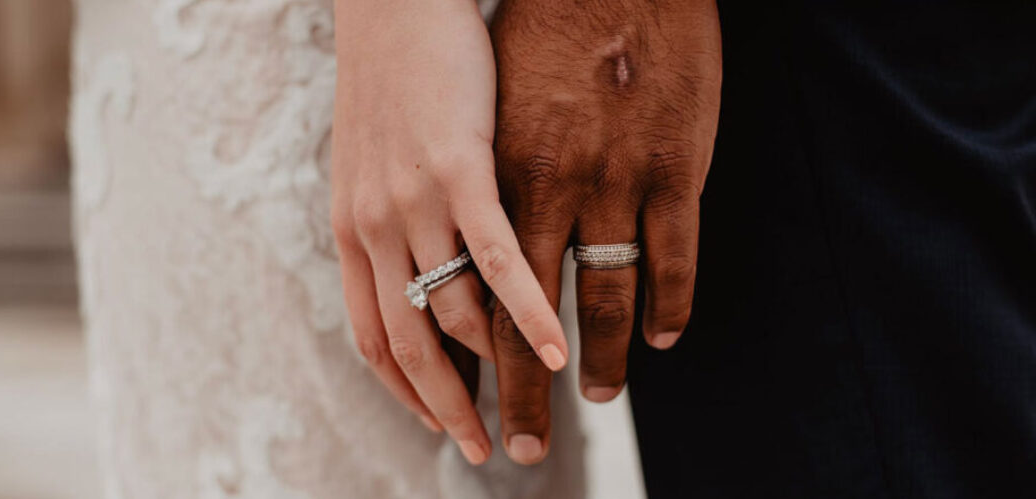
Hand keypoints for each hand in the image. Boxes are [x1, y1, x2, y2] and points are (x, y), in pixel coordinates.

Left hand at [330, 0, 568, 464]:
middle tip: (484, 450)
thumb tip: (418, 273)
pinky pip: (496, 258)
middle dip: (448, 408)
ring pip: (455, 310)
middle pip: (409, 344)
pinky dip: (528, 311)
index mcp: (353, 230)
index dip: (406, 392)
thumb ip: (391, 226)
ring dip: (500, 369)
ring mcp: (413, 200)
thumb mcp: (374, 164)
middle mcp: (374, 226)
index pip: (372, 336)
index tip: (441, 424)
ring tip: (541, 405)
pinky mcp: (458, 168)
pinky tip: (559, 346)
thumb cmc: (397, 79)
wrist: (397, 4)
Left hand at [488, 0, 721, 463]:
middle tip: (518, 449)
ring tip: (593, 399)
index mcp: (469, 180)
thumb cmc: (528, 29)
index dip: (449, 369)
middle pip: (512, 320)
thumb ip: (458, 182)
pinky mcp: (669, 166)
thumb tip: (444, 244)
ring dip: (594, 360)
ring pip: (595, 299)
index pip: (448, 301)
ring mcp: (603, 181)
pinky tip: (663, 338)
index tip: (457, 413)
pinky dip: (666, 305)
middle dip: (513, 395)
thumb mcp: (470, 108)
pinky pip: (669, 257)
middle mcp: (534, 190)